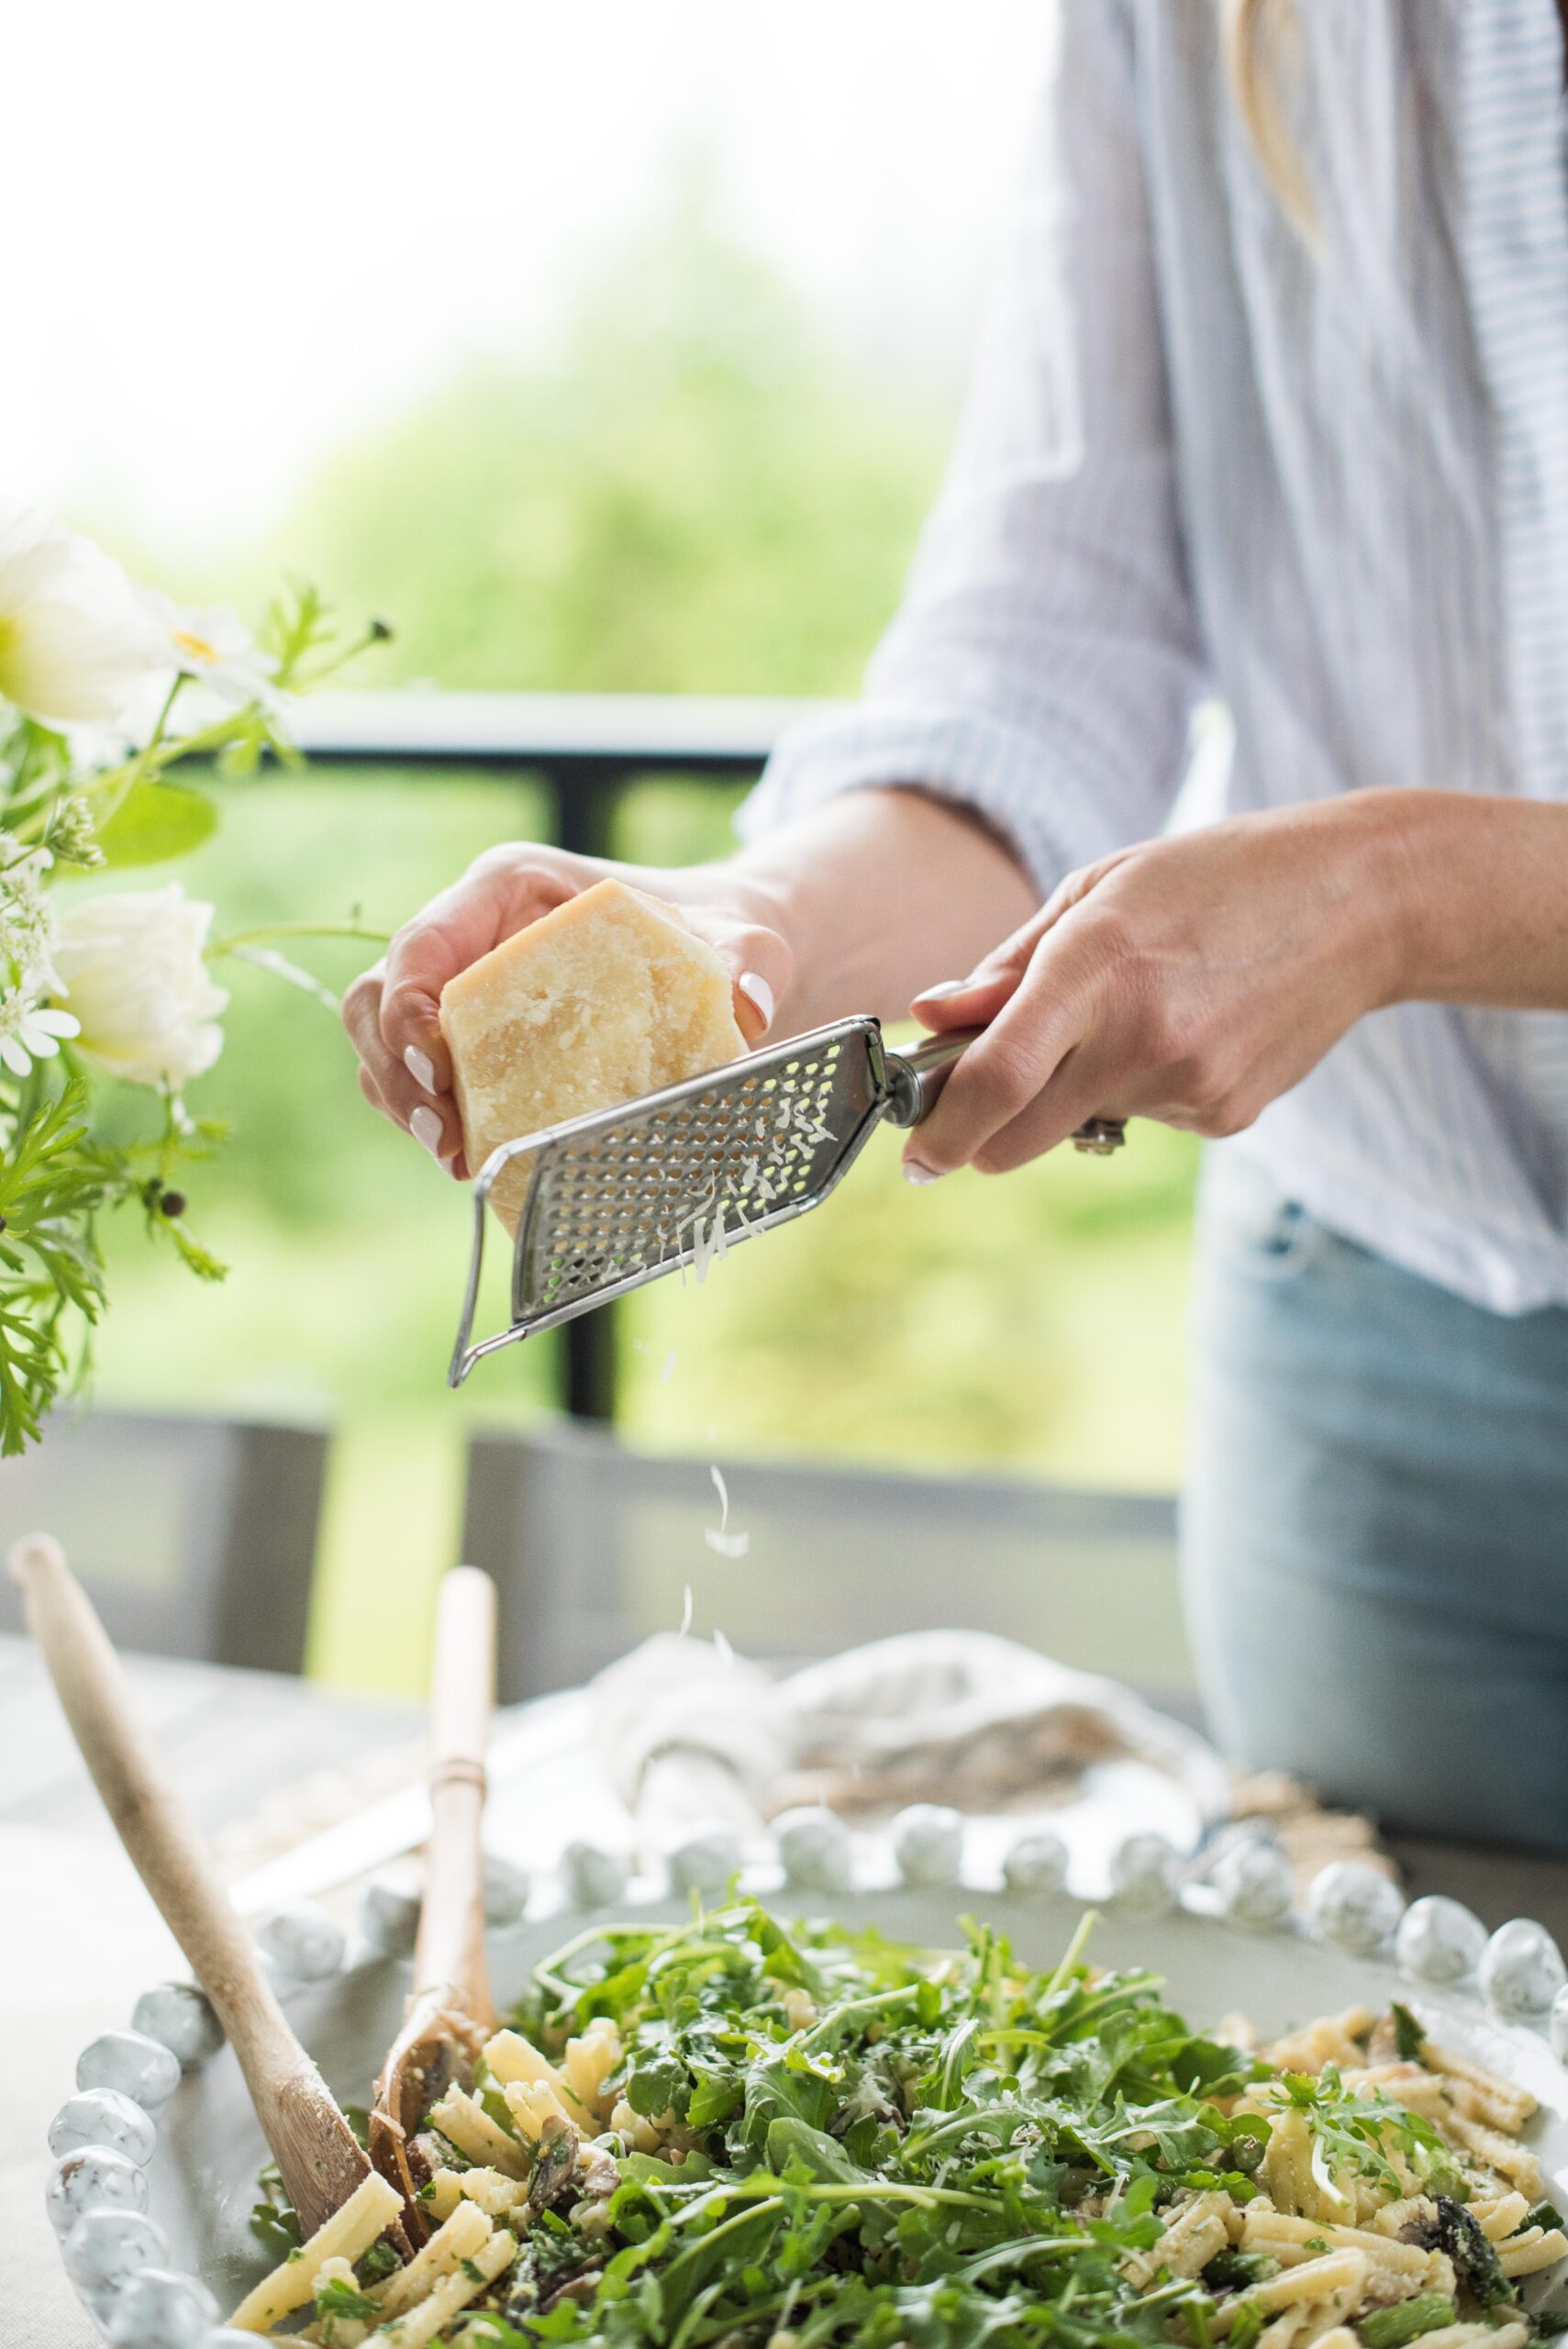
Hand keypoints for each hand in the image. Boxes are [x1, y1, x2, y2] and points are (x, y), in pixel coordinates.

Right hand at [342, 843, 792, 1173]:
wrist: (710, 951)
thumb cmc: (707, 932)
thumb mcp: (737, 938)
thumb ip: (746, 960)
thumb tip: (751, 1004)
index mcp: (510, 888)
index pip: (425, 940)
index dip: (408, 1004)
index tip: (434, 1068)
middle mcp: (470, 932)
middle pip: (381, 994)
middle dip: (393, 1068)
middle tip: (442, 1133)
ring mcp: (459, 984)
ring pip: (382, 1037)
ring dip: (400, 1100)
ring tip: (454, 1156)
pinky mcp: (466, 1033)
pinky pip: (414, 1073)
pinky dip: (425, 1113)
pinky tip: (469, 1155)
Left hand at [902, 797, 1405, 1179]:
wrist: (1363, 903)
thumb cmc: (1215, 879)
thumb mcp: (1099, 890)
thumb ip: (1008, 964)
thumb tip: (933, 1013)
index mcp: (1095, 965)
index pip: (994, 1079)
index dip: (939, 1131)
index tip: (914, 1154)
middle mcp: (1139, 1038)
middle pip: (1017, 1139)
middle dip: (980, 1138)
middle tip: (975, 1109)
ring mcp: (1188, 1087)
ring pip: (1082, 1124)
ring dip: (1077, 1091)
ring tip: (1142, 1009)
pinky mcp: (1226, 1117)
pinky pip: (1147, 1119)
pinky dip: (1144, 1086)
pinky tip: (1193, 1026)